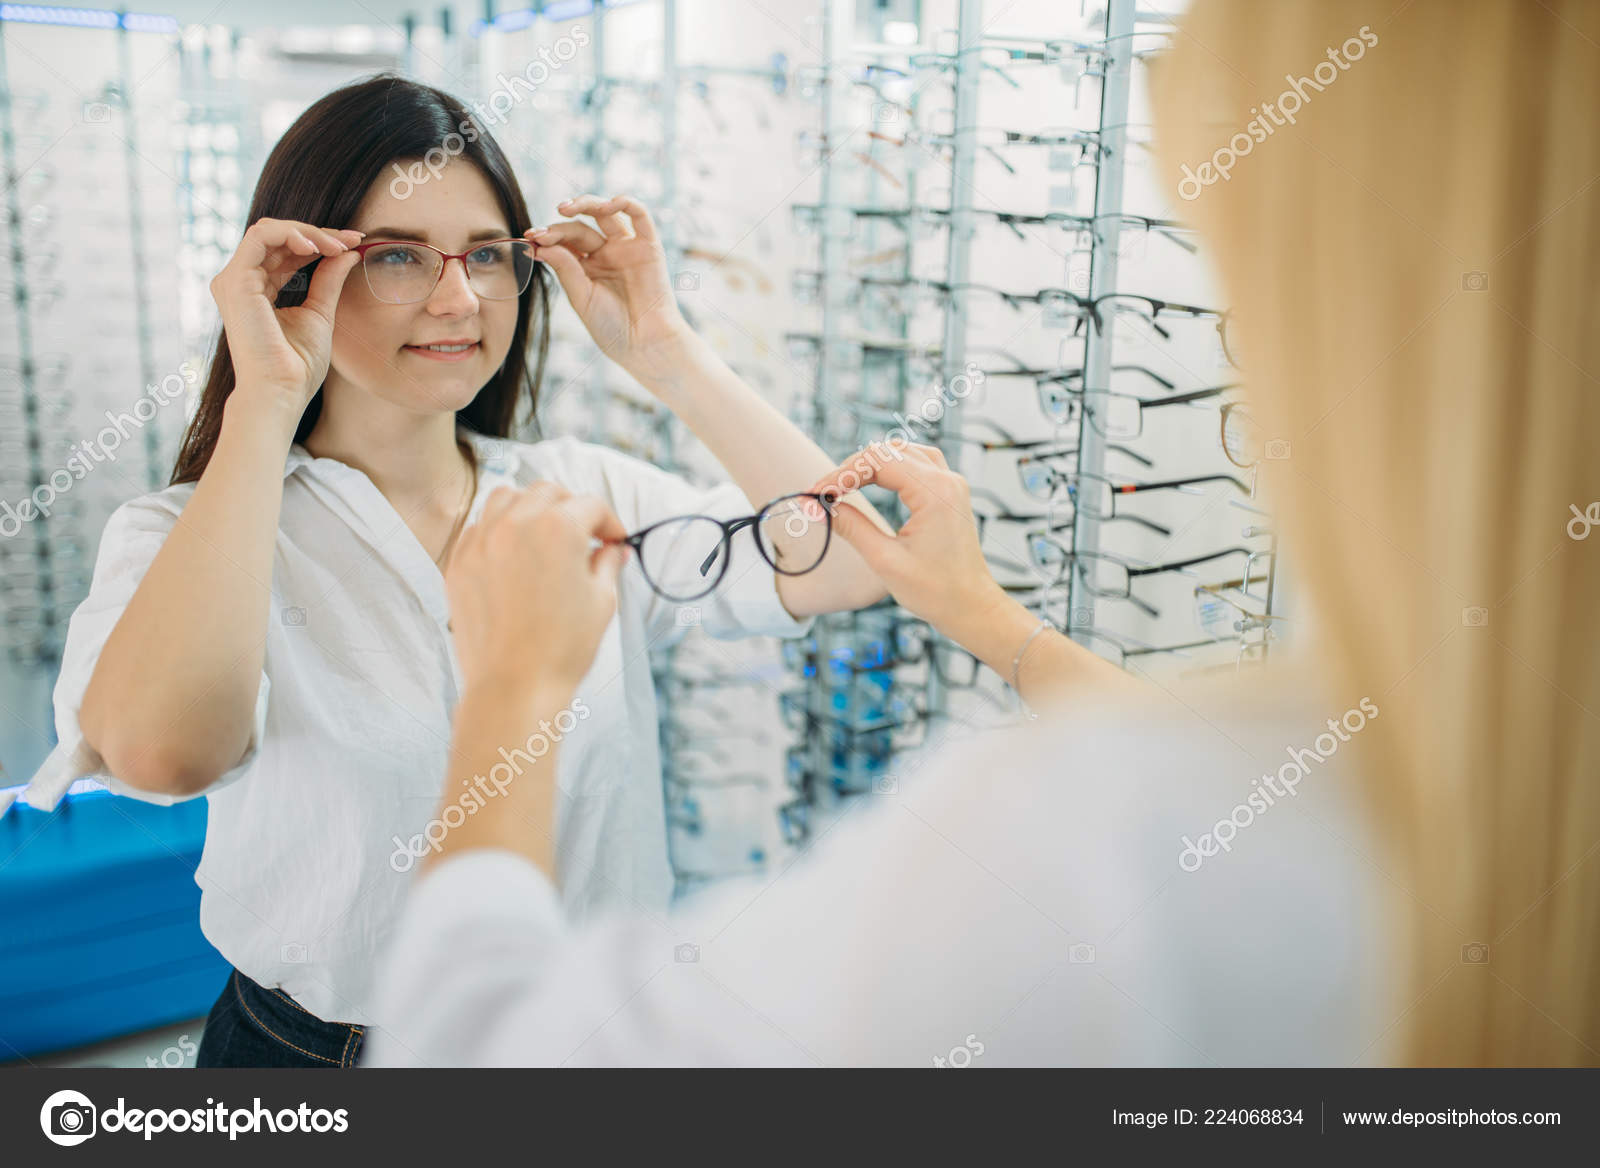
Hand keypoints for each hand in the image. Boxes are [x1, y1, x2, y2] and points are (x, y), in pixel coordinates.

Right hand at [210, 217, 365, 410]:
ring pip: (269, 231)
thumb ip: (328, 280)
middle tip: (353, 239)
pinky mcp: (235, 280)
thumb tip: (348, 253)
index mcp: (256, 288)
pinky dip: (291, 234)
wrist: (282, 390)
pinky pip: (261, 237)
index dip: (320, 242)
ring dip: (308, 232)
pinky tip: (317, 247)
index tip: (355, 243)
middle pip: (278, 237)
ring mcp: (234, 279)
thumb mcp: (320, 312)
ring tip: (337, 245)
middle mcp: (241, 281)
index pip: (285, 251)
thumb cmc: (297, 365)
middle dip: (319, 234)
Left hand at [444, 483, 629, 699]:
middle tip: (584, 534)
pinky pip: (479, 526)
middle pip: (548, 491)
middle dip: (572, 507)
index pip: (591, 505)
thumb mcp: (601, 600)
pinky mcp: (459, 562)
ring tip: (544, 534)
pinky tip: (513, 554)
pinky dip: (499, 529)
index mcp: (559, 528)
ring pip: (507, 497)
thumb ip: (607, 564)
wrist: (515, 686)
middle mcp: (516, 524)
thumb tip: (612, 550)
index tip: (614, 541)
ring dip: (530, 507)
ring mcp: (482, 541)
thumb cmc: (564, 648)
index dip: (609, 522)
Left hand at [526, 194, 691, 381]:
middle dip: (559, 226)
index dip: (548, 236)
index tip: (530, 239)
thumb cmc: (612, 327)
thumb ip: (565, 268)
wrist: (644, 344)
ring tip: (565, 208)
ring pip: (607, 214)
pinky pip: (640, 215)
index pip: (565, 242)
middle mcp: (606, 253)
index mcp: (587, 267)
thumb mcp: (581, 297)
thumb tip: (539, 243)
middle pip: (580, 227)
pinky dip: (625, 203)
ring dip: (586, 203)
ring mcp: (627, 247)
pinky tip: (607, 205)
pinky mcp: (649, 246)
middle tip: (541, 232)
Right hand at [809, 443, 1009, 642]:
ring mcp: (951, 484)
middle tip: (823, 494)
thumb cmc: (935, 590)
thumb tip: (820, 507)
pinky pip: (919, 463)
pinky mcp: (950, 494)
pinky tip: (874, 478)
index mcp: (935, 493)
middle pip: (888, 452)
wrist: (972, 607)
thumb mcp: (885, 560)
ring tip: (844, 484)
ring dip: (871, 463)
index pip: (878, 462)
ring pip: (904, 452)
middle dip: (852, 469)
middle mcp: (947, 480)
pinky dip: (892, 466)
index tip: (816, 493)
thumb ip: (852, 527)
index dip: (842, 474)